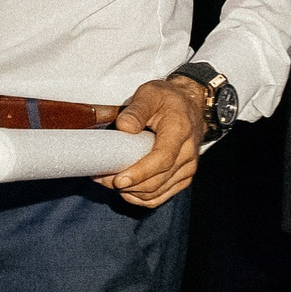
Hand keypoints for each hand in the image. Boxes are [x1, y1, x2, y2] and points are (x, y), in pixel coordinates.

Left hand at [97, 76, 206, 207]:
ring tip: (107, 181)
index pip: (162, 159)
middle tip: (101, 178)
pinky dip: (142, 198)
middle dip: (128, 185)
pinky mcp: (183, 177)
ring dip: (131, 192)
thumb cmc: (166, 98)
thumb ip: (137, 109)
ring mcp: (187, 168)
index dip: (140, 172)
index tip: (119, 180)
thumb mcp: (150, 93)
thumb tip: (124, 127)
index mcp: (179, 131)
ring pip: (158, 192)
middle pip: (158, 180)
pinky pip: (161, 196)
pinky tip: (125, 191)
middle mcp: (188, 153)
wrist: (189, 105)